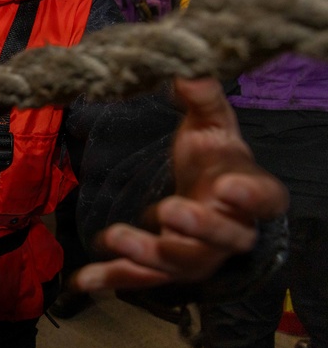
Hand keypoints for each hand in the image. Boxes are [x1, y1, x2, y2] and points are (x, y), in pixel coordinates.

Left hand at [73, 77, 288, 291]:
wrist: (204, 192)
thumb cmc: (213, 157)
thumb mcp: (211, 124)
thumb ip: (203, 99)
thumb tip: (188, 69)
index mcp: (249, 191)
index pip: (264, 197)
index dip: (251, 196)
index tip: (229, 186)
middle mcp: (230, 230)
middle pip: (222, 238)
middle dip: (197, 228)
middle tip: (170, 211)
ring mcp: (197, 254)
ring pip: (180, 262)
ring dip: (148, 252)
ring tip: (116, 237)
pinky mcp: (163, 268)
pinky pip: (140, 277)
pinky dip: (112, 278)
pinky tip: (84, 279)